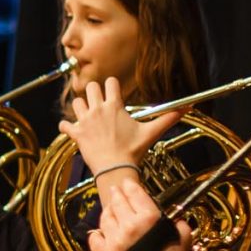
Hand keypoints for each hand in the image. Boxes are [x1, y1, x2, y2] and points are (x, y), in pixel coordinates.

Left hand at [60, 78, 176, 174]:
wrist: (115, 167)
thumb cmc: (132, 150)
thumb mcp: (150, 133)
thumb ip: (167, 119)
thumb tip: (187, 109)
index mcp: (114, 106)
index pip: (110, 82)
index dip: (112, 85)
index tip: (114, 92)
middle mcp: (98, 109)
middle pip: (91, 87)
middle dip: (95, 92)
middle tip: (100, 103)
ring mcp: (85, 121)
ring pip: (76, 102)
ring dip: (81, 107)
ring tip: (88, 115)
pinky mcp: (76, 133)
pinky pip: (64, 124)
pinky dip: (67, 126)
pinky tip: (72, 129)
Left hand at [83, 187, 195, 250]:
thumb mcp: (182, 236)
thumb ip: (178, 223)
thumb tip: (175, 219)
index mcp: (150, 218)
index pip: (135, 194)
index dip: (129, 186)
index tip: (125, 183)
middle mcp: (130, 226)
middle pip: (118, 203)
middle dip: (116, 194)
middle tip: (114, 190)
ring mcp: (115, 241)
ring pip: (105, 218)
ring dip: (107, 212)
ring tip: (109, 210)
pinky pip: (95, 239)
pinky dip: (97, 234)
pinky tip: (101, 232)